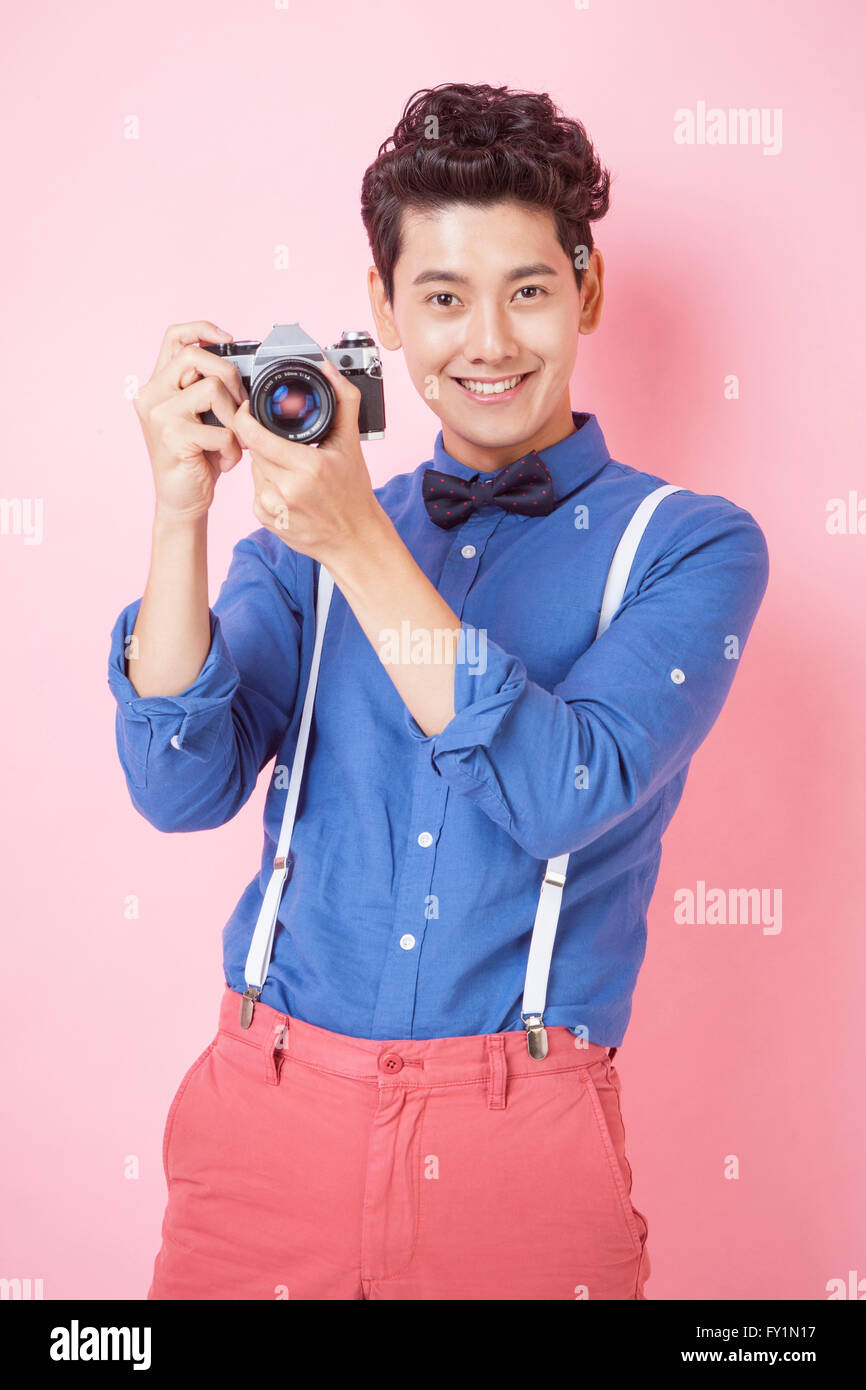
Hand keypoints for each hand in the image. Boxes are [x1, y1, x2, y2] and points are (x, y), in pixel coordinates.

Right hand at [133, 320, 247, 522]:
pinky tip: (226, 461)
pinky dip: (233, 449)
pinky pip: (221, 430)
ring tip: (232, 441)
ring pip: (211, 388)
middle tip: (240, 405)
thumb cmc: (197, 459)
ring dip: (234, 417)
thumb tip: (244, 371)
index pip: (174, 337)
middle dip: (230, 376)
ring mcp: (159, 414)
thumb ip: (211, 390)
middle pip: (197, 356)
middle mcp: (152, 394)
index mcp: (158, 385)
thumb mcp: (204, 418)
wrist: (182, 501)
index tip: (229, 338)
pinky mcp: (172, 437)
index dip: (202, 329)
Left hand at [233, 356, 381, 564]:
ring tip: (294, 471)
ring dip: (267, 463)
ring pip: (254, 469)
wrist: (354, 541)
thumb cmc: (354, 494)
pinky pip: (256, 490)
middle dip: (266, 441)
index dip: (245, 417)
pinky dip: (267, 485)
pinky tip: (289, 491)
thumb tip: (329, 369)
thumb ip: (343, 401)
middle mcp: (288, 490)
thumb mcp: (351, 445)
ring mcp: (274, 508)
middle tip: (289, 446)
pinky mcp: (266, 520)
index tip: (247, 407)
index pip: (257, 436)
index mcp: (308, 468)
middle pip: (256, 450)